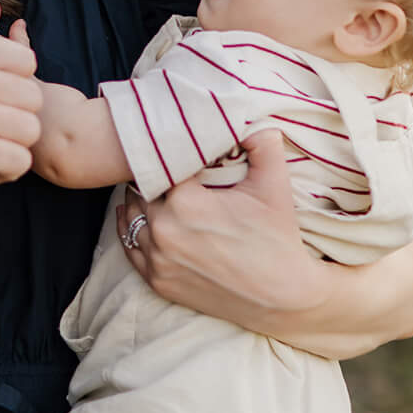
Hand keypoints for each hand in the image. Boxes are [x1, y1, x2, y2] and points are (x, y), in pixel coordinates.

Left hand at [119, 130, 323, 335]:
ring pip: (129, 217)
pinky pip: (129, 248)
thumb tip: (250, 116)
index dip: (167, 154)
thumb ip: (262, 142)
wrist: (282, 297)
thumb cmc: (278, 238)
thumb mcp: (274, 183)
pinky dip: (131, 230)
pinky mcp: (157, 281)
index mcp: (185, 202)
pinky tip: (138, 217)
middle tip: (164, 166)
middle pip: (141, 189)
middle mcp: (163, 230)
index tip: (176, 149)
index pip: (160, 164)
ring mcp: (157, 259)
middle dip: (152, 177)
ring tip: (152, 189)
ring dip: (138, 202)